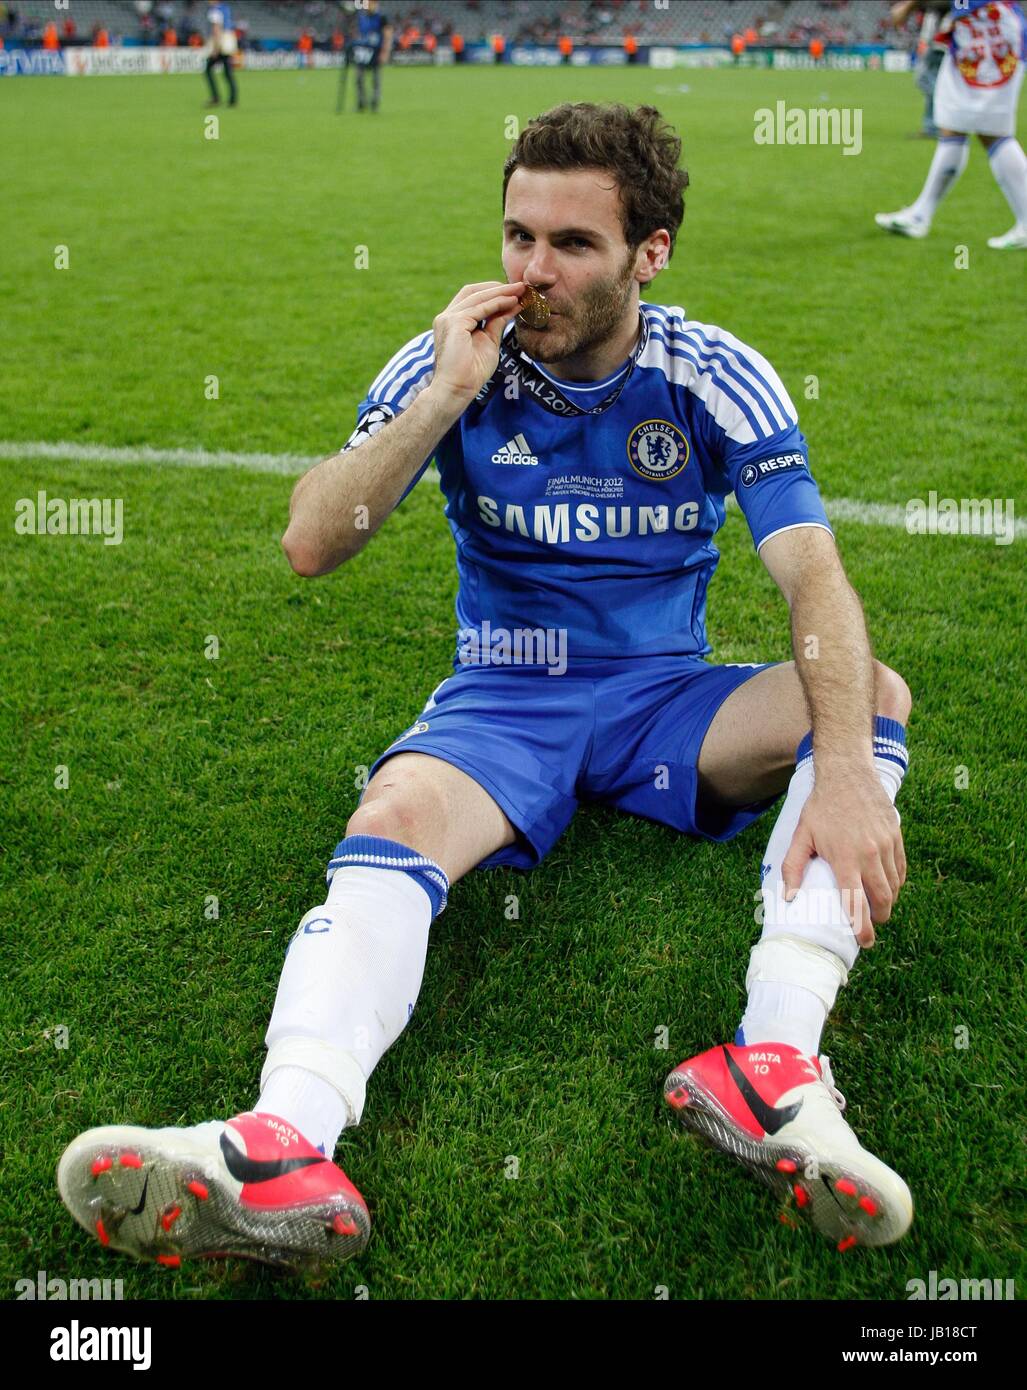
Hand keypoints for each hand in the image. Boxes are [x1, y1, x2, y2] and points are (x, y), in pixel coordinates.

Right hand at [429, 280, 525, 407]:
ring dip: (501, 292)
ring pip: (477, 296)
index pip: (473, 298)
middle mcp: (447, 317)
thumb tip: (511, 307)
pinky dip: (497, 303)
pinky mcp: (454, 323)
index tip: (515, 293)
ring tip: (520, 291)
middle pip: (473, 291)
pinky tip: (512, 301)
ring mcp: (448, 318)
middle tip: (521, 286)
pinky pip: (479, 308)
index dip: (493, 292)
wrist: (457, 390)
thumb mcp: (489, 342)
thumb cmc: (471, 373)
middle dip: (498, 287)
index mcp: (453, 321)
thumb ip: (496, 323)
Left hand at [781, 775, 906, 947]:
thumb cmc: (821, 806)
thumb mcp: (801, 835)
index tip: (865, 942)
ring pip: (894, 885)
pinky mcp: (896, 836)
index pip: (857, 903)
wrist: (847, 774)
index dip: (863, 927)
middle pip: (882, 899)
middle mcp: (869, 854)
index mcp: (845, 858)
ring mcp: (886, 844)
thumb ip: (793, 867)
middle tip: (872, 924)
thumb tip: (788, 897)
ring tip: (878, 907)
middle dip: (879, 918)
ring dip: (888, 901)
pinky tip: (888, 886)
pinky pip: (901, 868)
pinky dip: (897, 882)